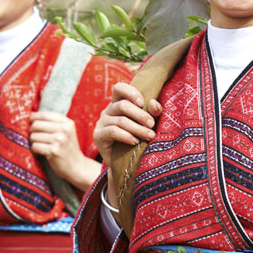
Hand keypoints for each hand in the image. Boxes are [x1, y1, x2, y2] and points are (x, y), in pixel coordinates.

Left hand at [29, 110, 98, 190]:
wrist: (77, 166)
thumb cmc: (67, 148)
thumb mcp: (66, 131)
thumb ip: (53, 123)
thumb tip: (31, 115)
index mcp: (67, 123)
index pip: (44, 114)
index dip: (33, 117)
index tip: (30, 122)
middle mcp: (64, 130)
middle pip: (36, 124)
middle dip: (31, 131)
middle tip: (33, 137)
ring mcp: (59, 140)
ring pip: (33, 136)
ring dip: (32, 142)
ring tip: (38, 145)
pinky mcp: (54, 151)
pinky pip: (35, 146)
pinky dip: (34, 150)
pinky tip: (39, 153)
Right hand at [93, 82, 161, 204]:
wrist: (126, 163)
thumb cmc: (138, 139)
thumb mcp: (147, 124)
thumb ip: (152, 112)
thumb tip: (154, 104)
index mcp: (118, 104)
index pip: (119, 88)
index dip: (130, 92)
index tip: (143, 102)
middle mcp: (108, 111)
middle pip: (122, 105)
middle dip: (140, 114)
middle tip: (152, 124)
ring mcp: (101, 122)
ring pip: (120, 120)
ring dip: (137, 128)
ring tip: (149, 136)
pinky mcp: (98, 135)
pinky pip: (112, 131)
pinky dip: (126, 136)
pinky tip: (135, 141)